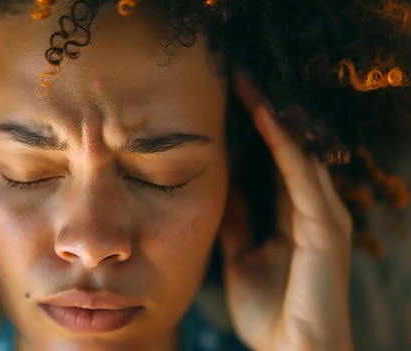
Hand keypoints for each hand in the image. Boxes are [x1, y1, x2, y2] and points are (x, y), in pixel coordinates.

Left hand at [220, 71, 353, 350]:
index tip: (229, 101)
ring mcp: (322, 216)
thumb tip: (220, 191)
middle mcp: (311, 210)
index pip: (273, 161)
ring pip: (298, 154)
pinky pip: (301, 176)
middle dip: (265, 114)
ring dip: (274, 119)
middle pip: (287, 150)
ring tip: (250, 86)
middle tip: (238, 79)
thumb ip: (237, 223)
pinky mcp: (324, 227)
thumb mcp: (240, 257)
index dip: (254, 131)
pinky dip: (284, 145)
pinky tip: (266, 119)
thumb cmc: (270, 311)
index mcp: (291, 216)